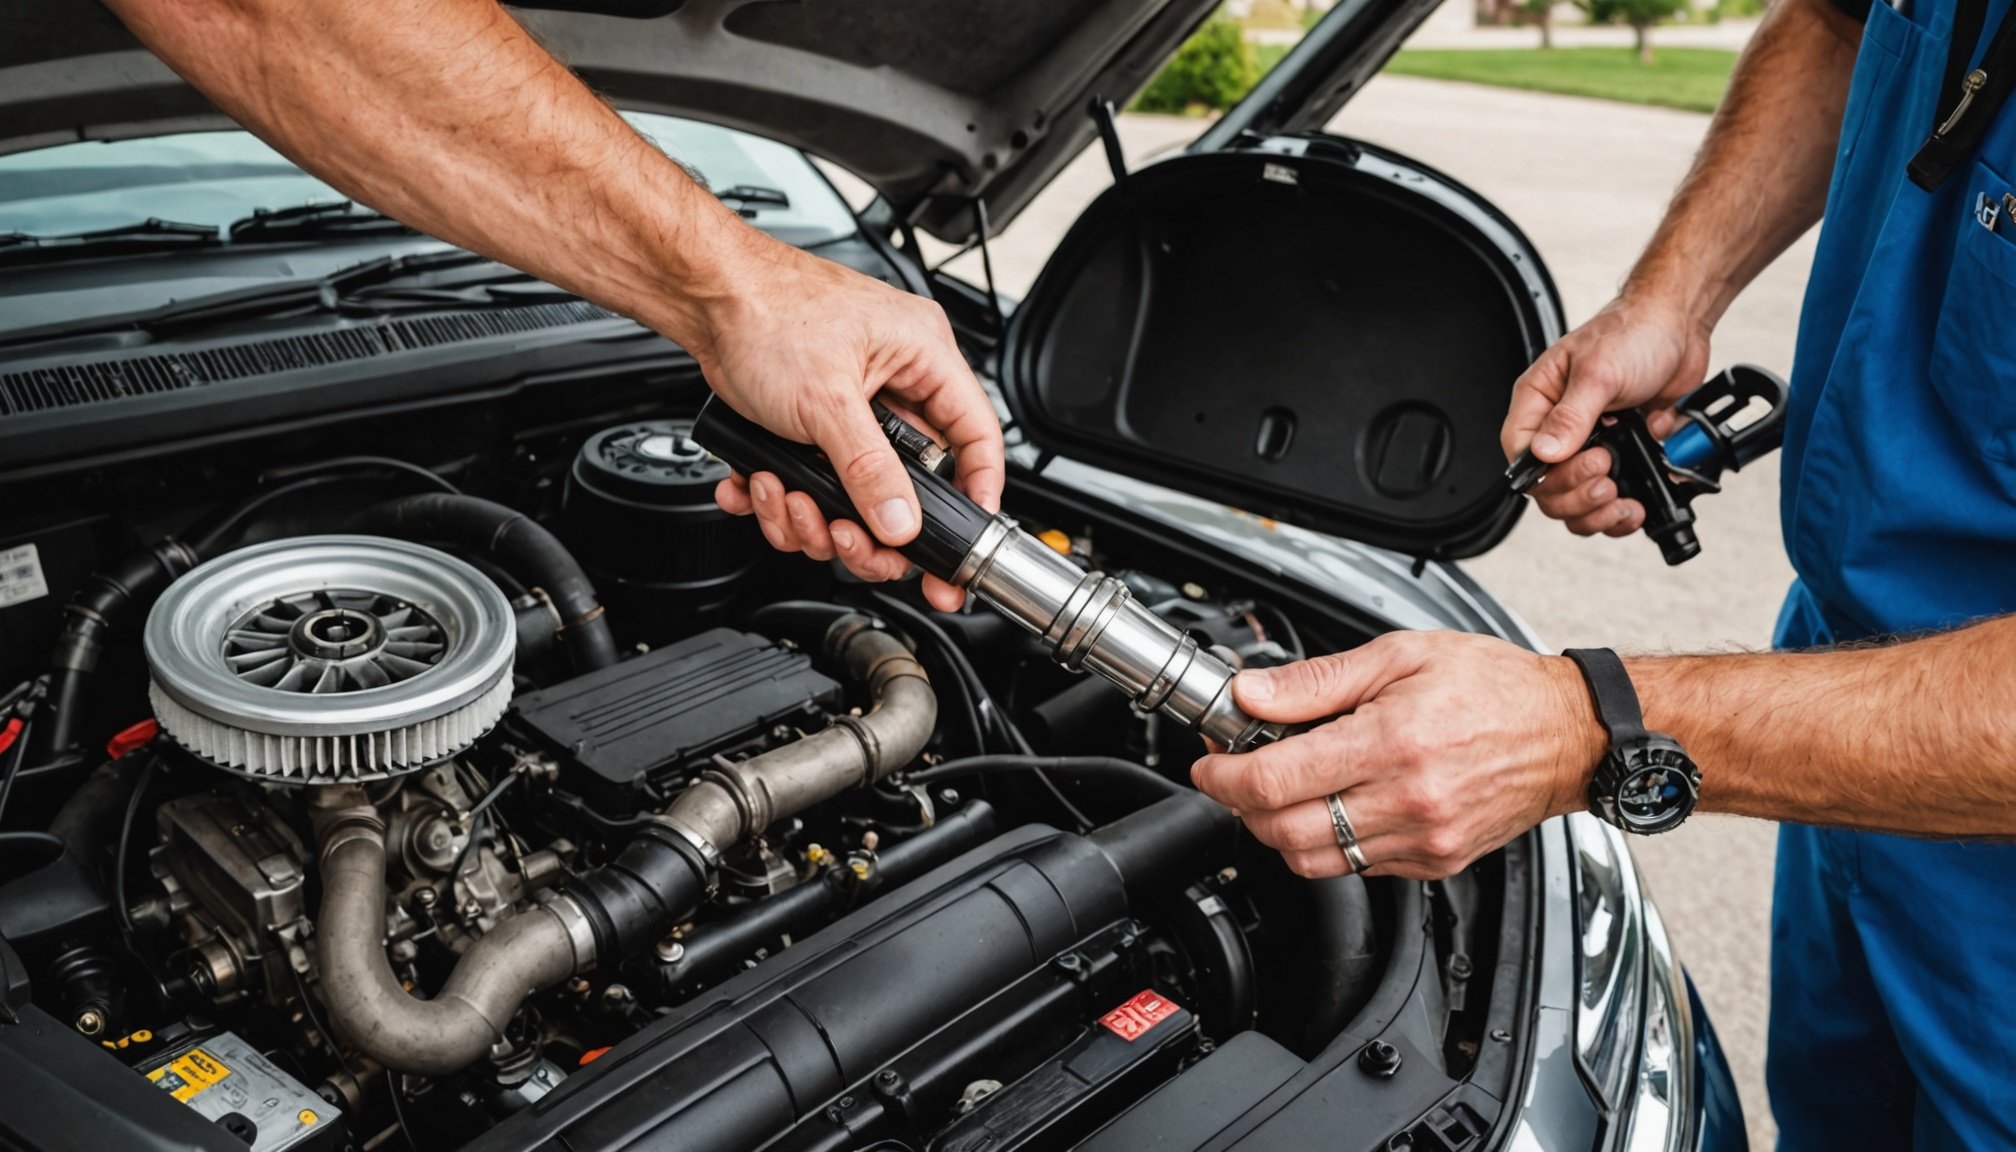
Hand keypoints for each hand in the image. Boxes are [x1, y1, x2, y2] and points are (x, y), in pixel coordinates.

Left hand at [693, 231, 1003, 611]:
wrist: (702, 297)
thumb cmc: (766, 310)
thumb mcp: (826, 399)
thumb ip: (868, 469)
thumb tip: (900, 521)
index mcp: (922, 356)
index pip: (977, 434)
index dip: (977, 489)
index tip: (962, 534)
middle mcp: (896, 381)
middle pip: (909, 482)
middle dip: (868, 521)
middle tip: (844, 535)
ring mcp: (854, 406)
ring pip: (857, 491)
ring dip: (813, 512)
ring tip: (781, 492)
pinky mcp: (814, 423)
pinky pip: (817, 480)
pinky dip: (784, 496)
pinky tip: (758, 483)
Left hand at [1190, 633, 1603, 879]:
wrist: (1569, 733)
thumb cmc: (1494, 686)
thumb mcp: (1399, 656)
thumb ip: (1315, 682)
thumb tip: (1250, 694)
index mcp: (1394, 742)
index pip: (1276, 779)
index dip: (1224, 774)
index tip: (1209, 761)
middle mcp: (1408, 800)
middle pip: (1283, 831)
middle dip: (1241, 805)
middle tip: (1235, 772)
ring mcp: (1423, 839)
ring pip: (1313, 860)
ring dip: (1278, 830)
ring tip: (1280, 788)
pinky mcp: (1435, 862)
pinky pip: (1356, 866)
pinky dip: (1328, 842)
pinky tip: (1333, 803)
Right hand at [1500, 294, 1710, 538]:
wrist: (1679, 327)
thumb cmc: (1632, 333)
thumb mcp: (1598, 371)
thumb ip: (1571, 415)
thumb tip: (1544, 453)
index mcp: (1539, 402)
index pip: (1520, 454)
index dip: (1546, 474)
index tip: (1586, 464)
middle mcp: (1559, 428)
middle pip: (1547, 488)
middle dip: (1577, 495)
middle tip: (1608, 478)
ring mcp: (1590, 445)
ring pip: (1576, 502)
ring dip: (1598, 513)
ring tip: (1623, 502)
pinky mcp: (1622, 455)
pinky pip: (1613, 499)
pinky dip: (1626, 509)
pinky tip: (1641, 501)